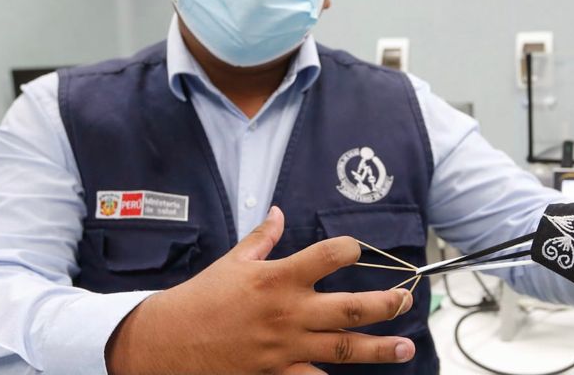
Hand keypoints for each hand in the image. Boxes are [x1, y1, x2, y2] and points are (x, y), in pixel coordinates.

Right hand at [106, 207, 415, 374]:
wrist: (166, 344)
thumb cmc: (199, 300)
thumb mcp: (231, 263)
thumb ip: (262, 239)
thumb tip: (279, 214)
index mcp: (277, 278)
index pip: (328, 256)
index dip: (350, 249)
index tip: (360, 249)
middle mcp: (288, 312)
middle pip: (349, 307)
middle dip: (384, 305)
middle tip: (406, 300)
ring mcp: (285, 346)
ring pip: (342, 348)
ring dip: (379, 348)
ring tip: (407, 347)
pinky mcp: (276, 373)